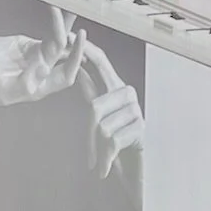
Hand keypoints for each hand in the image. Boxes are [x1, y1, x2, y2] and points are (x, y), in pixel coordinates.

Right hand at [0, 6, 84, 110]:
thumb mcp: (2, 89)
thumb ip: (24, 82)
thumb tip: (45, 68)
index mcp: (40, 87)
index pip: (66, 73)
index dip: (75, 57)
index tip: (79, 38)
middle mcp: (41, 72)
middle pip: (65, 55)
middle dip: (74, 38)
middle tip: (76, 18)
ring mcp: (33, 57)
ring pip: (57, 41)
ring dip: (65, 27)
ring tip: (73, 8)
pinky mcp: (24, 45)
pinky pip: (44, 34)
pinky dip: (53, 24)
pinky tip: (58, 11)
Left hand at [79, 40, 144, 176]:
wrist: (137, 174)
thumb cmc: (117, 147)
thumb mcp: (101, 119)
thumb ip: (92, 94)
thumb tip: (79, 71)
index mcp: (116, 90)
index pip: (102, 63)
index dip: (87, 50)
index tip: (69, 36)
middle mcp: (128, 96)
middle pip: (95, 106)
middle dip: (88, 134)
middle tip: (88, 156)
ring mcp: (136, 111)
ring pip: (101, 126)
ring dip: (97, 150)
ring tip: (102, 161)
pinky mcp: (141, 128)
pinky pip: (111, 141)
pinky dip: (104, 159)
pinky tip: (105, 168)